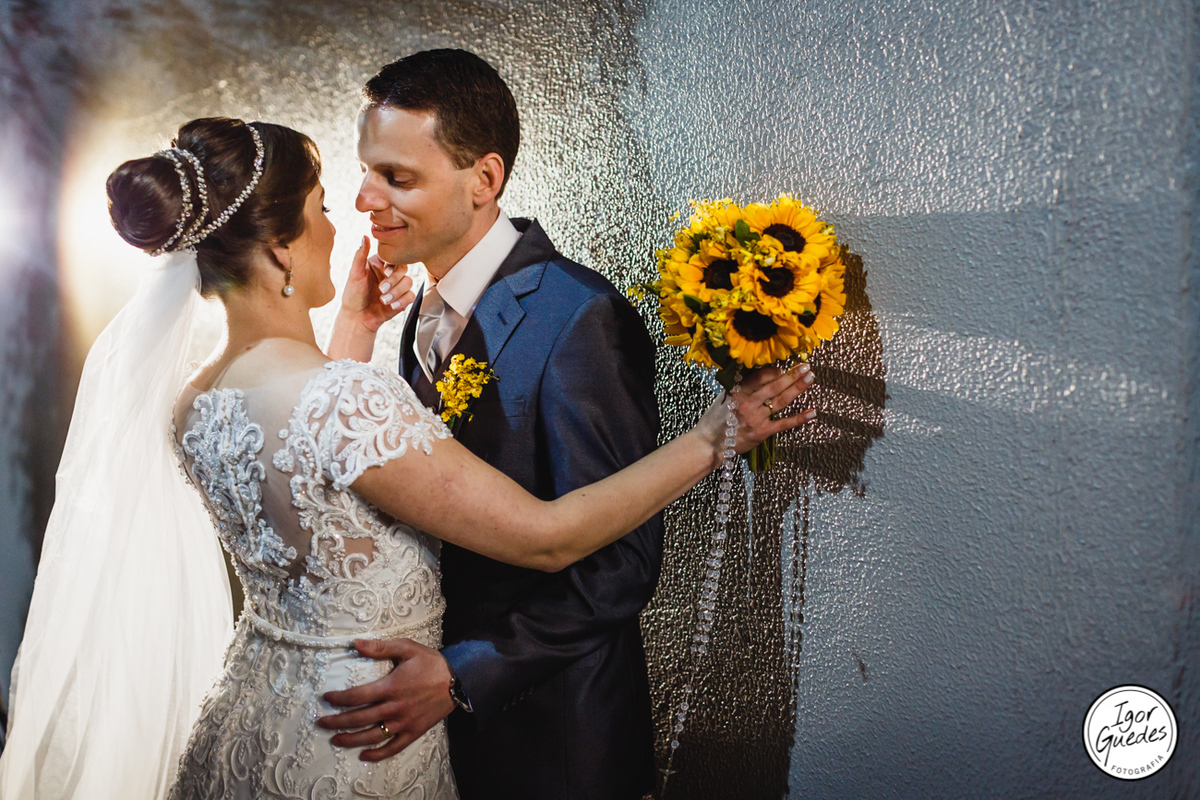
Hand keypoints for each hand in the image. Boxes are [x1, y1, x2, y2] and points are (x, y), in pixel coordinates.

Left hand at [317, 637, 455, 761]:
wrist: (459, 680)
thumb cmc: (431, 663)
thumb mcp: (407, 648)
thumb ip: (380, 647)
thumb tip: (355, 644)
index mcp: (390, 686)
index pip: (357, 696)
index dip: (339, 699)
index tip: (327, 698)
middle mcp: (394, 708)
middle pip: (359, 719)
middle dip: (337, 721)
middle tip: (321, 722)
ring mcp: (404, 722)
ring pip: (372, 736)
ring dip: (351, 739)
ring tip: (335, 739)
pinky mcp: (413, 732)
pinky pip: (393, 747)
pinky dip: (378, 754)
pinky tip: (364, 755)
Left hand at [339, 236, 415, 334]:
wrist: (357, 318)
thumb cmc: (352, 296)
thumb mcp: (354, 274)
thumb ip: (360, 256)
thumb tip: (365, 236)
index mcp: (378, 264)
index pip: (393, 257)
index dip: (392, 264)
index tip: (386, 272)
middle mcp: (389, 274)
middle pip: (403, 269)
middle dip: (394, 281)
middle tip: (381, 290)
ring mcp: (396, 286)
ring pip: (408, 282)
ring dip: (397, 292)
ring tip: (383, 300)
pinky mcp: (402, 299)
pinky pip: (411, 296)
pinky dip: (402, 301)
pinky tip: (391, 306)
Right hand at [696, 363, 816, 465]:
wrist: (708, 444)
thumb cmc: (714, 421)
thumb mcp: (723, 397)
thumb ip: (739, 386)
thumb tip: (757, 374)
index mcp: (737, 392)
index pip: (760, 376)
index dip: (775, 370)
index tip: (785, 366)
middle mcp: (747, 403)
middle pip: (774, 386)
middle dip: (792, 375)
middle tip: (806, 366)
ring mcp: (756, 418)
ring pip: (781, 401)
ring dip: (798, 388)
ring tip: (810, 378)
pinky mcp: (762, 432)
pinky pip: (784, 423)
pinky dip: (799, 418)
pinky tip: (812, 412)